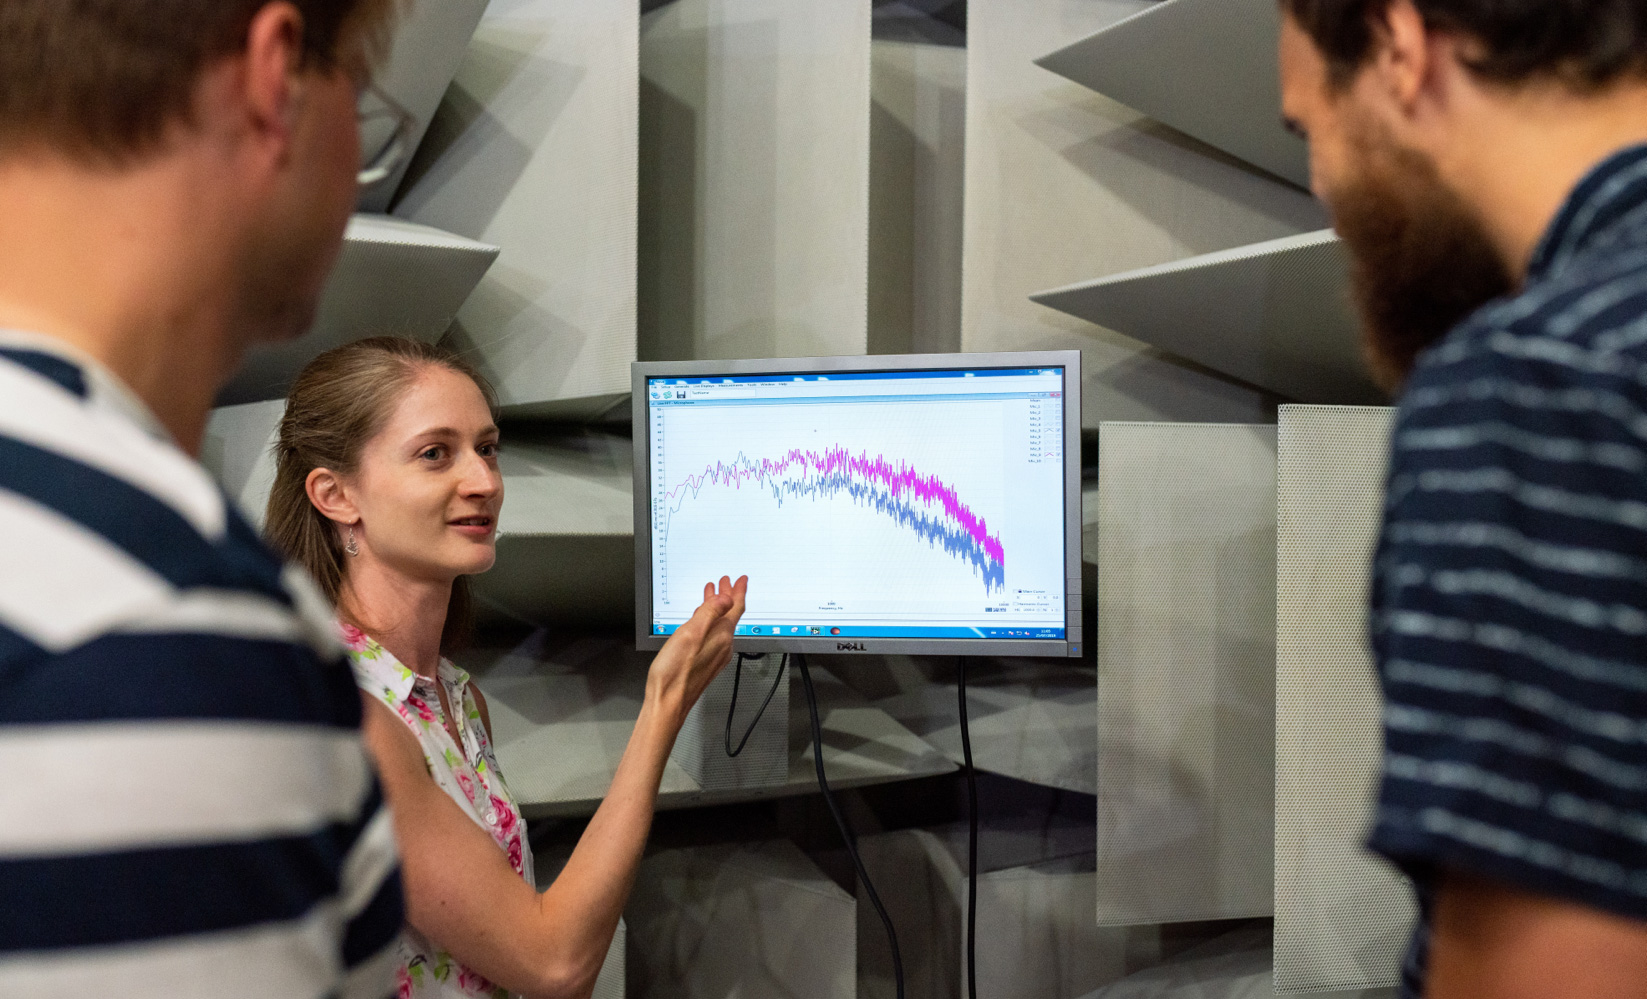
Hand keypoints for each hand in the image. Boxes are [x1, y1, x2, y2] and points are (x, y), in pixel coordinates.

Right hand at [646, 575, 748, 726]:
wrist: (668, 703)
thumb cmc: (675, 673)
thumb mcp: (690, 634)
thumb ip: (709, 614)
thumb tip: (726, 599)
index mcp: (721, 637)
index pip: (736, 608)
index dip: (738, 591)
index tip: (741, 579)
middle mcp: (723, 647)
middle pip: (729, 616)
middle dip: (727, 597)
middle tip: (725, 583)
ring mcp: (715, 657)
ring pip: (720, 626)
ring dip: (717, 609)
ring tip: (712, 596)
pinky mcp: (706, 664)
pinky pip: (713, 637)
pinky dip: (710, 623)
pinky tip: (701, 622)